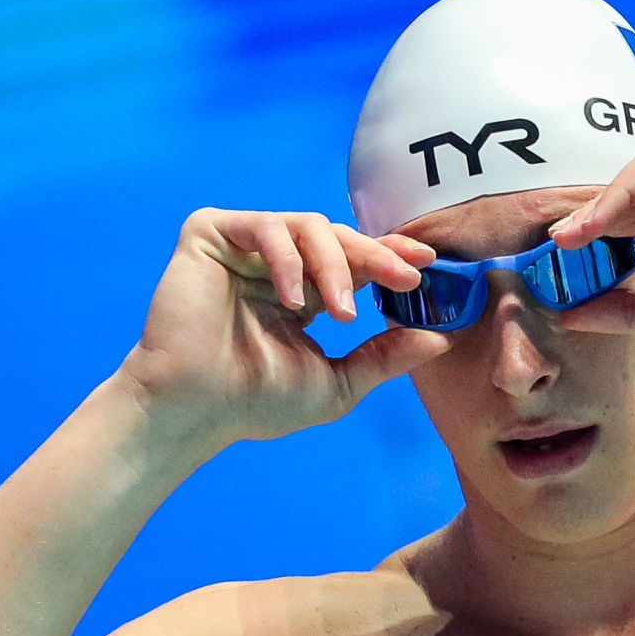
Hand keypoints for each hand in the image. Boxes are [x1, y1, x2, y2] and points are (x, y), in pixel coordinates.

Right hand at [121, 209, 443, 447]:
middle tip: (405, 278)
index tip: (426, 267)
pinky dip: (288, 259)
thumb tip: (440, 341)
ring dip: (336, 265)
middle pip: (336, 237)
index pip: (353, 261)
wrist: (194, 409)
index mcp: (302, 292)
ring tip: (343, 312)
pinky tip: (294, 299)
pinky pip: (264, 227)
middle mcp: (275, 264)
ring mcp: (242, 247)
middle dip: (376, 256)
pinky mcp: (211, 235)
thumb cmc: (255, 403)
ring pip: (307, 226)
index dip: (390, 258)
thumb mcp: (338, 383)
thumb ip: (385, 358)